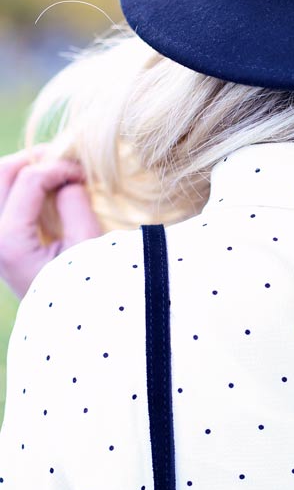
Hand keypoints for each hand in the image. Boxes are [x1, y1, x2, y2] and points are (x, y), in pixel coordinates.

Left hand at [0, 148, 102, 298]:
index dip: (60, 168)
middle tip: (64, 161)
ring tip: (52, 173)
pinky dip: (17, 191)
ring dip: (21, 172)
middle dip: (33, 160)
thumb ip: (74, 204)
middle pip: (0, 174)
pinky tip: (42, 192)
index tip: (86, 174)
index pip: (30, 180)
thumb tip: (66, 179)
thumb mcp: (88, 246)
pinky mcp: (1, 247)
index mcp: (10, 241)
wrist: (74, 330)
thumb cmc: (89, 290)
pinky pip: (2, 205)